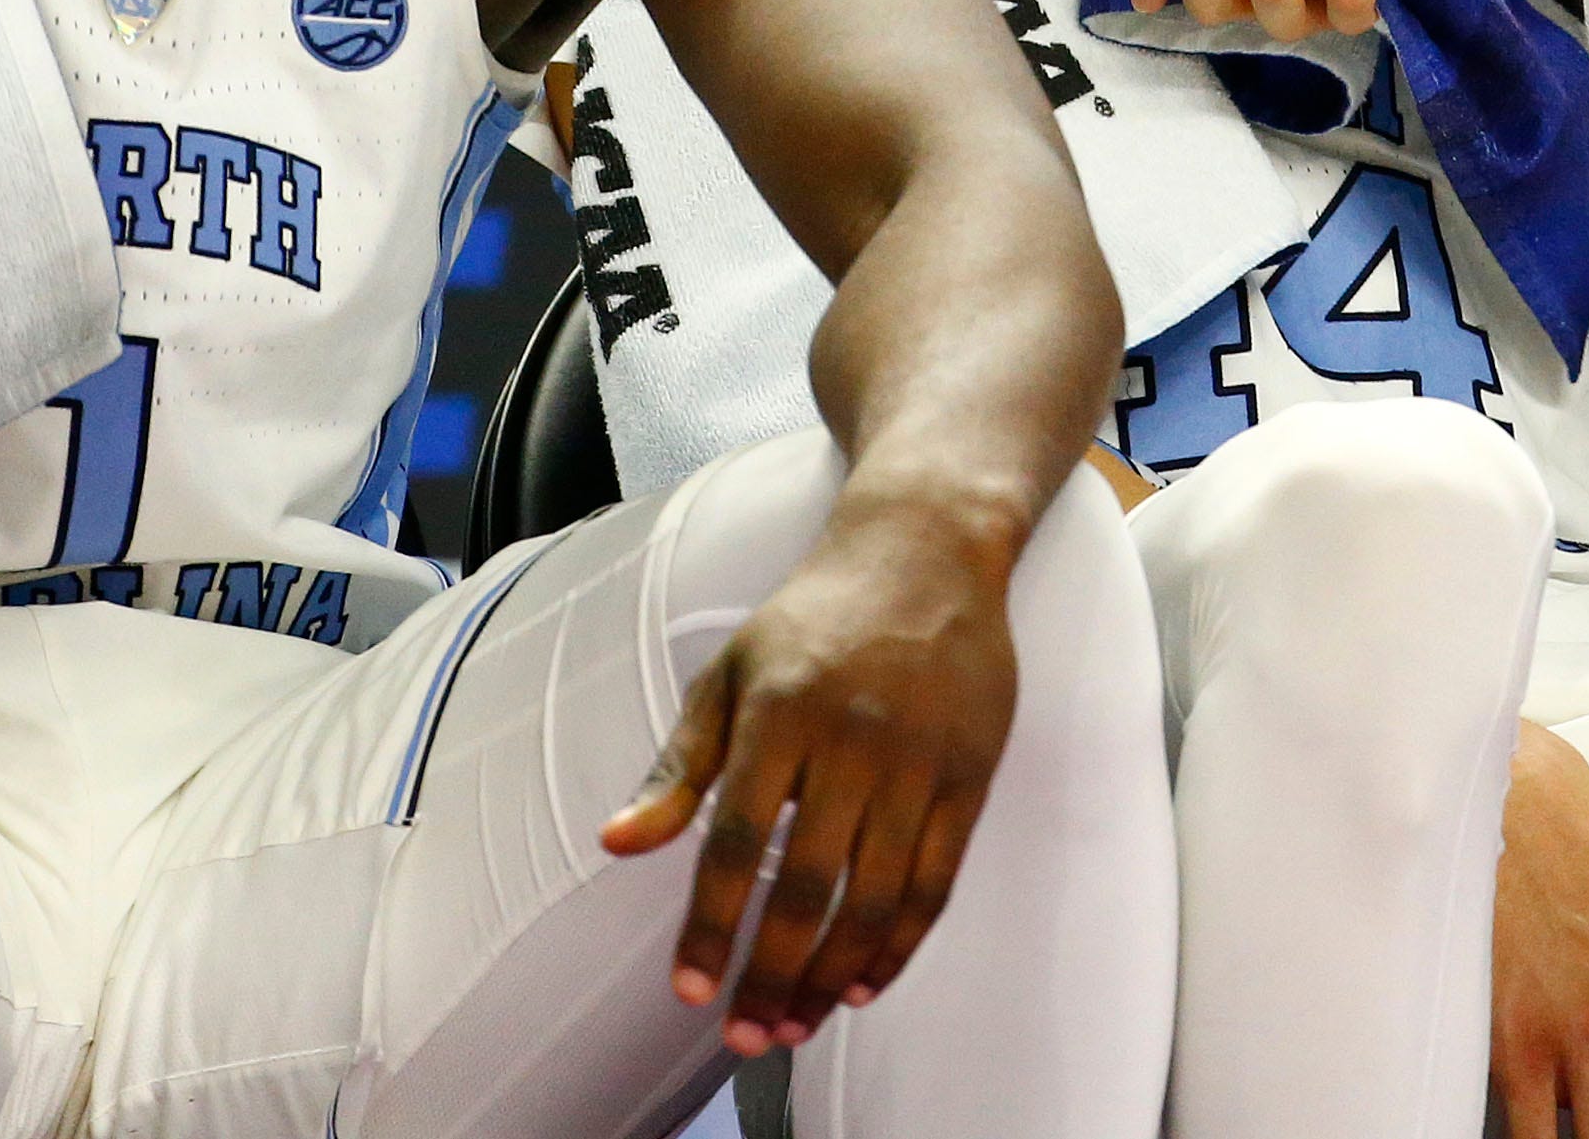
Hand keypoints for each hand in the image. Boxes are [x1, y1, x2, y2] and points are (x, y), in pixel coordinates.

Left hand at [600, 503, 1017, 1055]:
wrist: (925, 552)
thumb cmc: (813, 616)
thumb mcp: (728, 672)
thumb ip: (678, 767)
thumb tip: (618, 844)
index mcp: (778, 710)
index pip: (736, 841)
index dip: (712, 926)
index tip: (690, 990)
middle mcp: (851, 739)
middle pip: (808, 886)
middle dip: (771, 973)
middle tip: (746, 1036)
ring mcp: (918, 761)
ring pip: (876, 900)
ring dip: (832, 977)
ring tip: (797, 1025)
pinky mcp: (971, 776)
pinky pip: (935, 883)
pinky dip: (900, 945)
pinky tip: (864, 984)